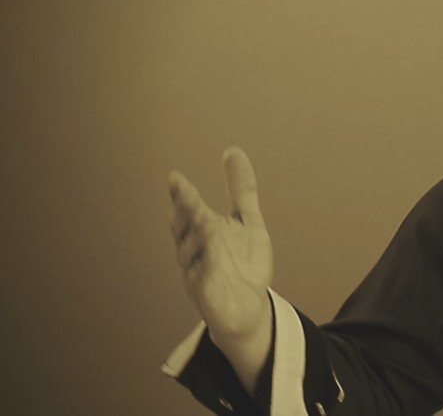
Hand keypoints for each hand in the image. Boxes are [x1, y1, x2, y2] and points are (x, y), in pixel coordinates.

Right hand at [169, 147, 272, 344]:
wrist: (249, 308)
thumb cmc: (242, 264)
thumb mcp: (248, 223)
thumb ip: (241, 190)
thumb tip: (233, 151)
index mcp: (202, 232)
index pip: (188, 211)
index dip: (181, 196)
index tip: (176, 178)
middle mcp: (194, 252)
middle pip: (185, 230)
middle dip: (185, 212)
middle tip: (186, 194)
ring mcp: (198, 274)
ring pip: (193, 254)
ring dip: (198, 237)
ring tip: (204, 218)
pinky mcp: (207, 297)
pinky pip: (204, 282)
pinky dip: (206, 270)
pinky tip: (212, 258)